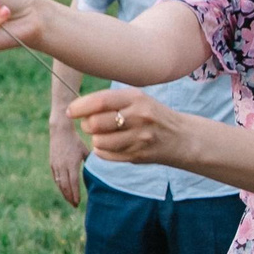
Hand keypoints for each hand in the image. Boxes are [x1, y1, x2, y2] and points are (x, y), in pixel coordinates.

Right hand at [48, 123, 87, 208]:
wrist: (60, 131)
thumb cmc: (75, 140)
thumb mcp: (85, 151)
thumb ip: (90, 163)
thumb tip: (97, 173)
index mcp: (72, 163)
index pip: (73, 183)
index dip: (75, 194)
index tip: (78, 202)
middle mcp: (62, 166)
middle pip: (65, 186)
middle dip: (69, 197)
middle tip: (74, 205)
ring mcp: (56, 165)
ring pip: (59, 183)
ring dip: (64, 193)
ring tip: (69, 200)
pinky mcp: (52, 164)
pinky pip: (56, 178)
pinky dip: (60, 185)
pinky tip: (63, 190)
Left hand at [68, 86, 194, 168]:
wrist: (182, 138)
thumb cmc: (151, 115)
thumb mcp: (137, 100)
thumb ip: (110, 102)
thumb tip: (76, 109)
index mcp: (136, 98)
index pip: (100, 101)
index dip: (80, 107)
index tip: (71, 111)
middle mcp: (139, 117)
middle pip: (96, 123)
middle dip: (87, 125)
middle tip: (91, 124)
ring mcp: (139, 138)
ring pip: (99, 141)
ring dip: (96, 139)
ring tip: (104, 135)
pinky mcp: (138, 155)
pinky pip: (106, 155)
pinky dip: (102, 151)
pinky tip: (111, 145)